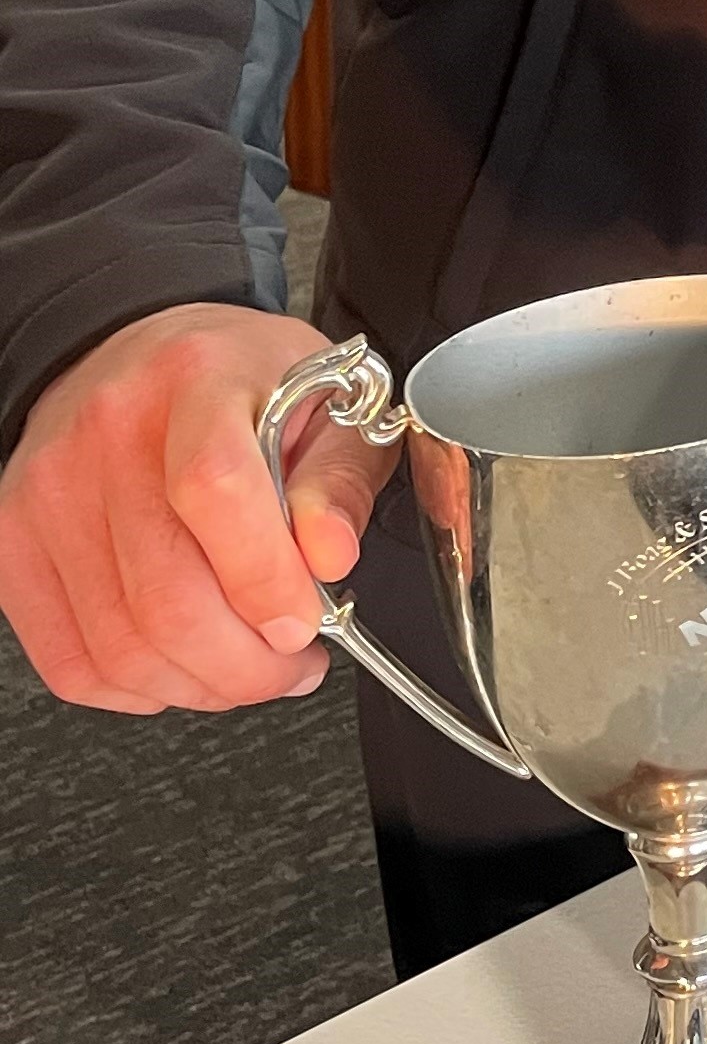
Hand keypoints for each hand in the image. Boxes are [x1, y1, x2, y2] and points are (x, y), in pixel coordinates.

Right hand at [0, 302, 392, 711]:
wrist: (142, 355)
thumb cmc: (241, 383)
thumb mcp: (328, 403)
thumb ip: (338, 481)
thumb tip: (330, 555)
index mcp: (200, 379)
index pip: (216, 489)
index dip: (265, 578)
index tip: (305, 621)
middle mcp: (110, 431)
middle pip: (166, 595)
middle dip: (248, 664)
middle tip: (291, 663)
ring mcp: (50, 490)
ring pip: (121, 645)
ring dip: (199, 685)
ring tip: (246, 667)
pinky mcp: (15, 540)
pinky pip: (70, 659)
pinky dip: (135, 688)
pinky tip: (180, 666)